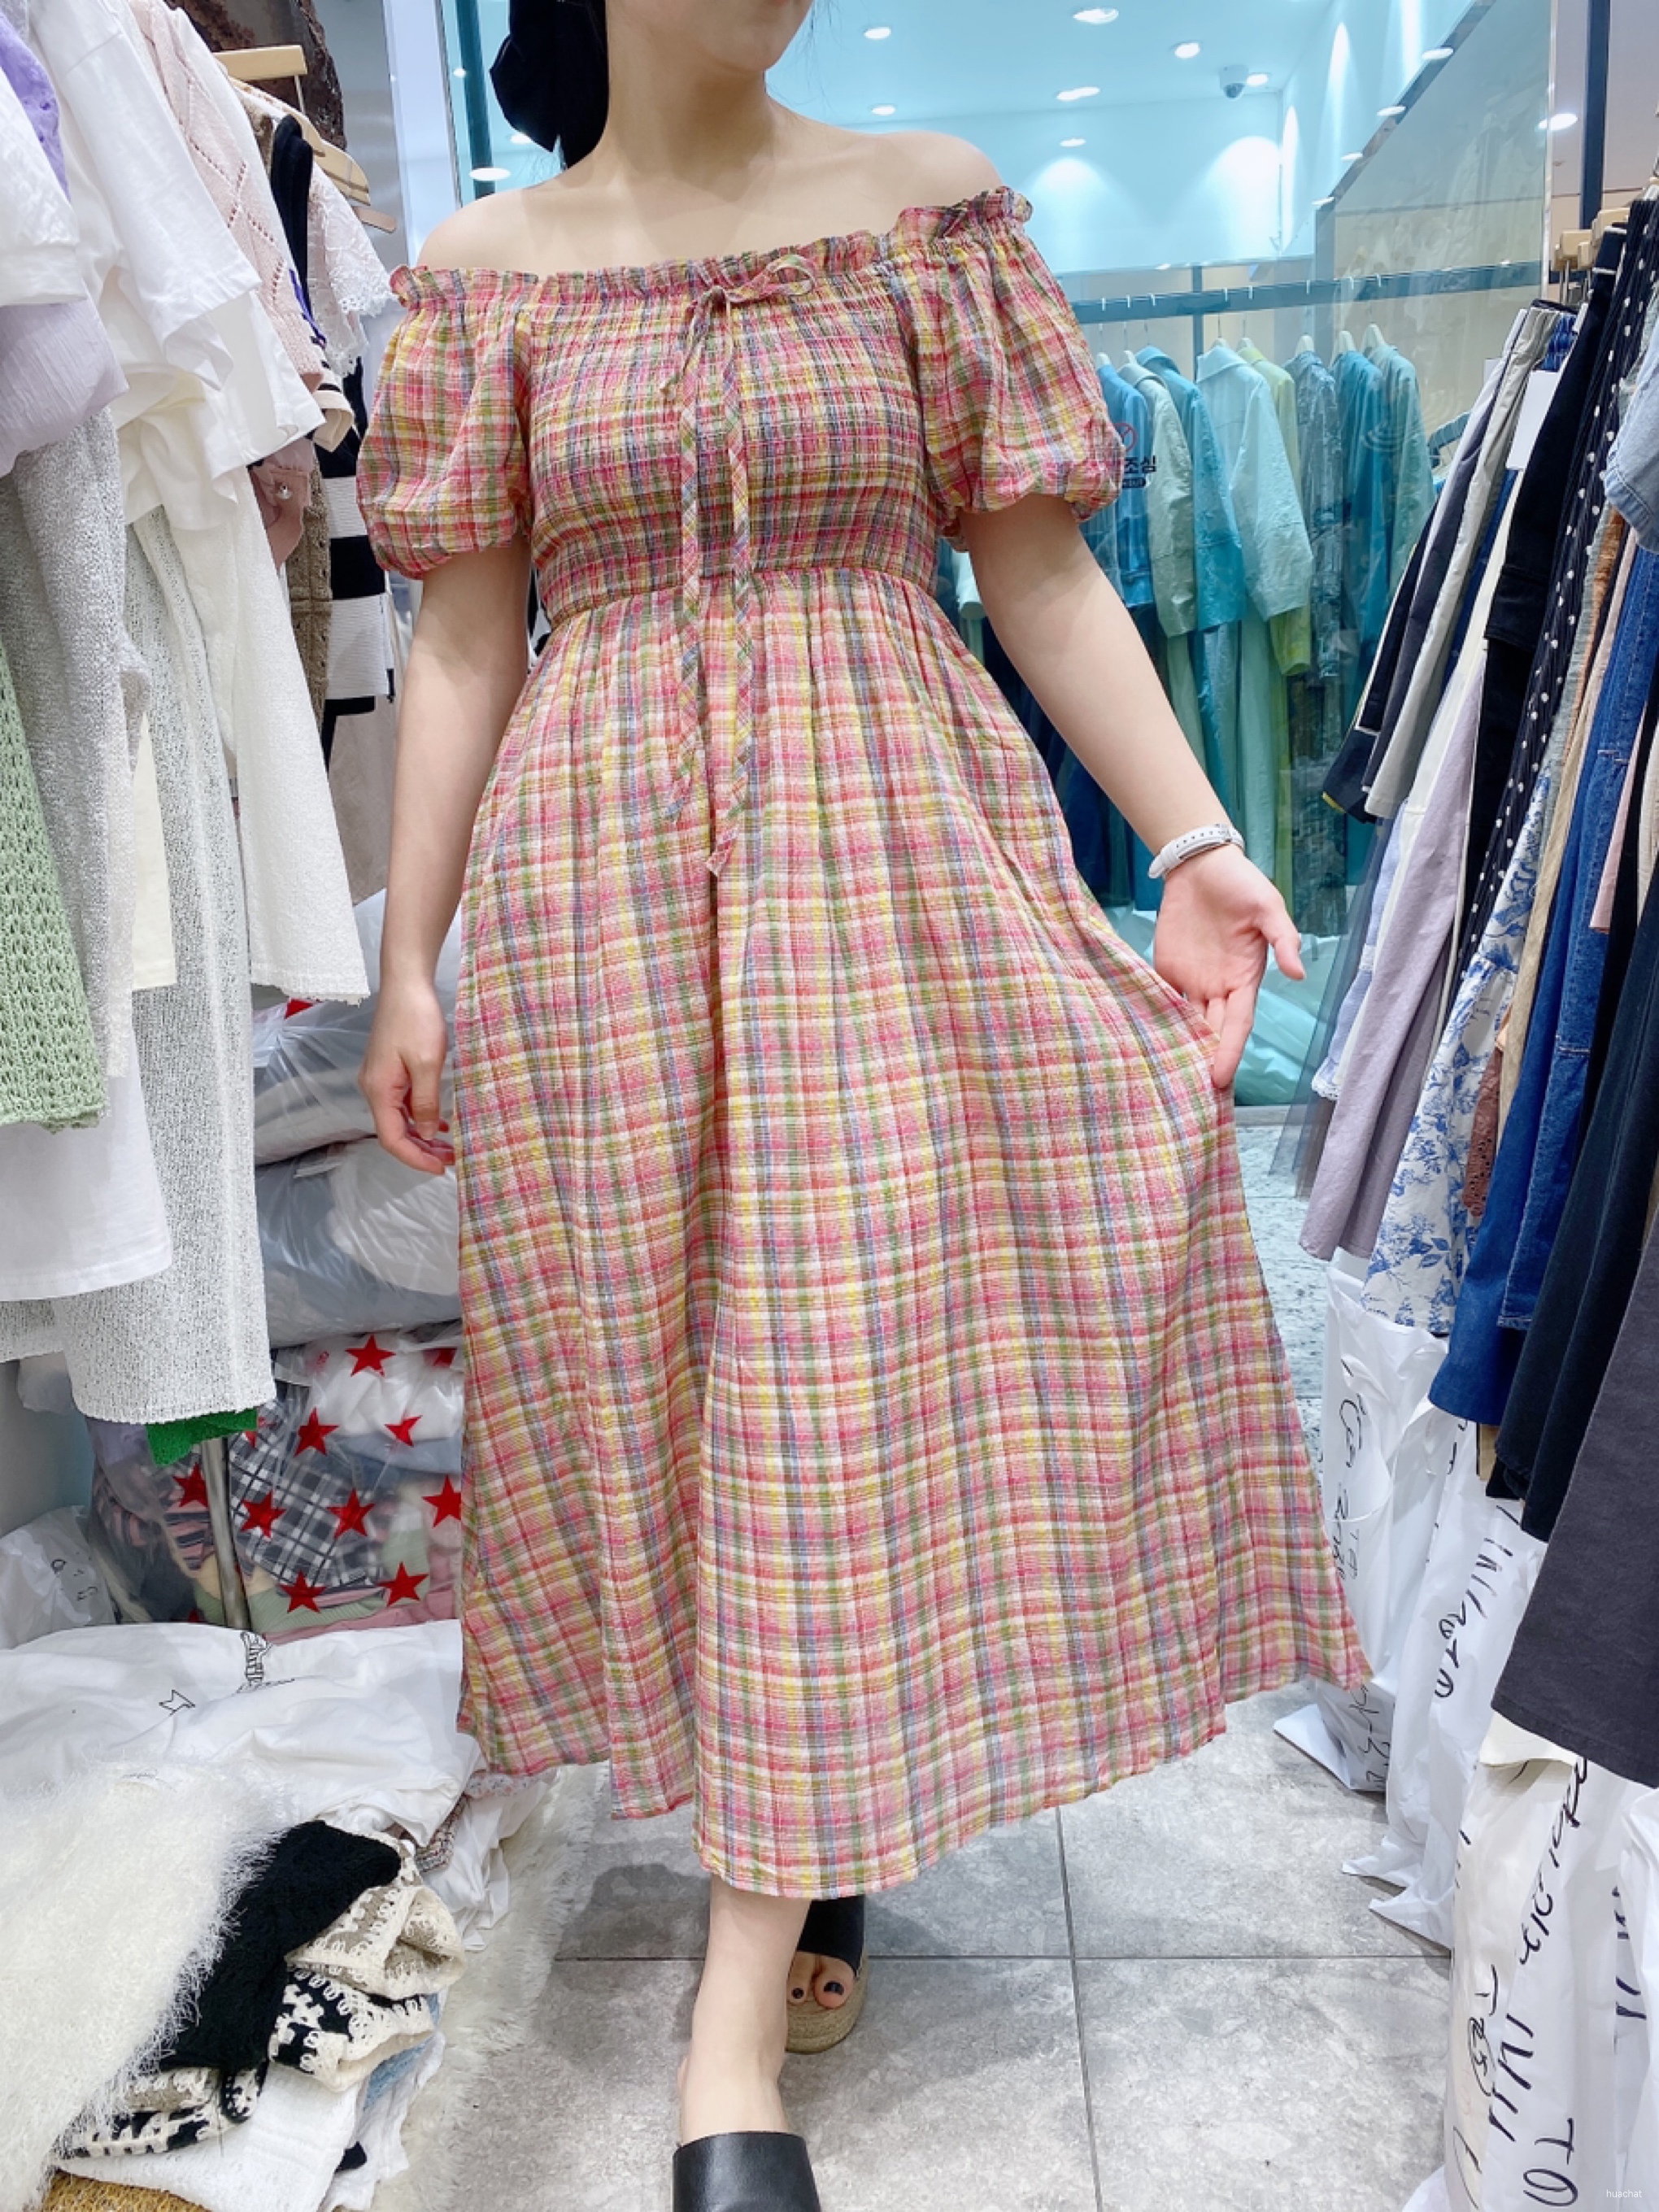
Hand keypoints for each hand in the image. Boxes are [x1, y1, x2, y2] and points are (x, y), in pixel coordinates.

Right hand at [359, 976, 454, 1174]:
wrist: (406, 983)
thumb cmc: (415, 1018)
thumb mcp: (426, 1063)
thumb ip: (425, 1101)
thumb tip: (425, 1132)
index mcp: (378, 1090)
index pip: (391, 1139)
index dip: (415, 1158)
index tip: (441, 1168)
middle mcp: (374, 1088)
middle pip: (394, 1132)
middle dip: (422, 1150)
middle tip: (452, 1160)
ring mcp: (381, 1078)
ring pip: (400, 1118)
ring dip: (423, 1134)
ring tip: (450, 1146)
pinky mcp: (390, 1069)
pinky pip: (403, 1102)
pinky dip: (420, 1115)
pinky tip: (440, 1120)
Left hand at [1151, 844, 1304, 1089]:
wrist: (1201, 865)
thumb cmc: (1242, 886)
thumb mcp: (1268, 908)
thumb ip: (1283, 940)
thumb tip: (1299, 974)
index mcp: (1244, 979)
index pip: (1236, 1023)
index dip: (1228, 1050)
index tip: (1219, 1079)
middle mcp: (1217, 987)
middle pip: (1210, 1032)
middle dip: (1203, 1061)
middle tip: (1189, 1097)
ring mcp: (1190, 981)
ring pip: (1184, 1023)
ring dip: (1178, 1048)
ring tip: (1166, 1081)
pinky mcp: (1166, 970)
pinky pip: (1159, 1001)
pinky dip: (1153, 1022)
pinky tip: (1143, 1045)